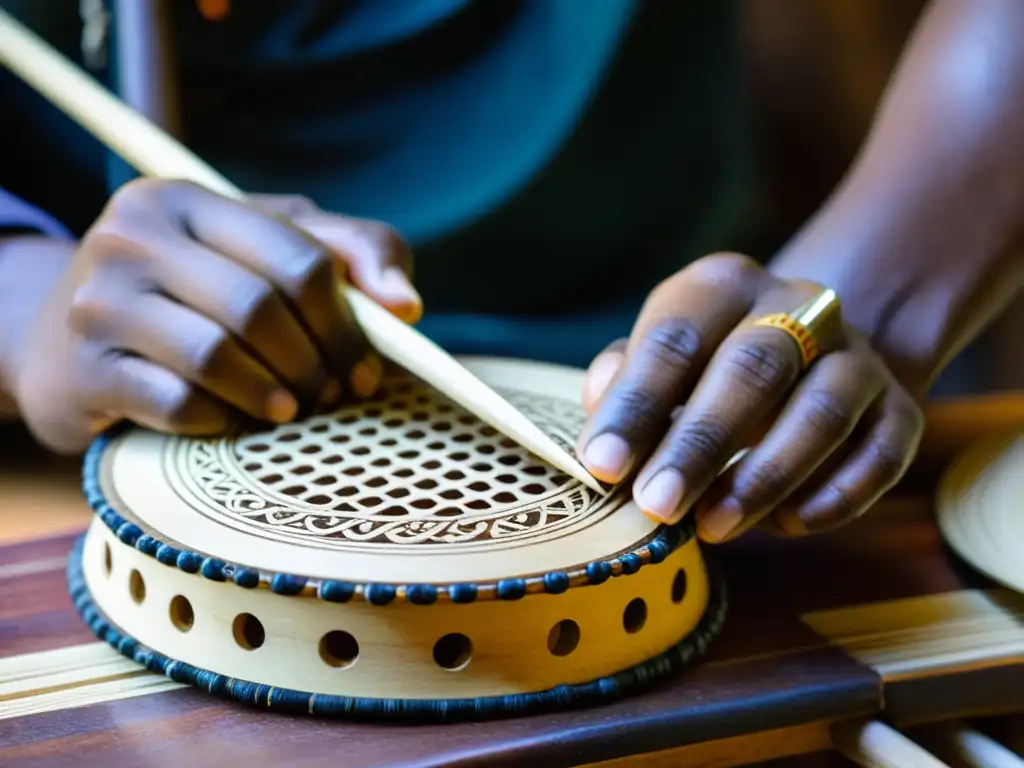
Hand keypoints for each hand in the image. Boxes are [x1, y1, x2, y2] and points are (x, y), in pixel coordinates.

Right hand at [12, 180, 419, 453]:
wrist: (65, 343)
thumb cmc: (195, 291)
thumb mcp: (266, 250)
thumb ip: (349, 254)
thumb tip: (408, 306)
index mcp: (186, 200)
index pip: (299, 257)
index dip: (348, 323)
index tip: (368, 370)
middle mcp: (133, 237)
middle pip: (260, 307)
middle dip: (315, 363)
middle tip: (333, 396)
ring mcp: (98, 303)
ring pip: (215, 356)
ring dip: (272, 394)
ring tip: (289, 409)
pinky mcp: (83, 370)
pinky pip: (175, 403)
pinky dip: (219, 419)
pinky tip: (230, 419)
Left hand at [577, 253, 924, 541]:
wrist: (810, 353)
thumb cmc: (706, 367)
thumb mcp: (657, 361)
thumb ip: (623, 388)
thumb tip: (601, 442)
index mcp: (722, 287)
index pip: (675, 339)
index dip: (636, 404)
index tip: (603, 465)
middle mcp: (797, 306)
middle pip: (753, 368)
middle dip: (700, 443)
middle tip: (657, 506)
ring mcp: (855, 354)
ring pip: (823, 411)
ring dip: (766, 476)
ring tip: (713, 527)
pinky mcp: (898, 406)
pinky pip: (881, 453)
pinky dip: (836, 495)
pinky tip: (788, 525)